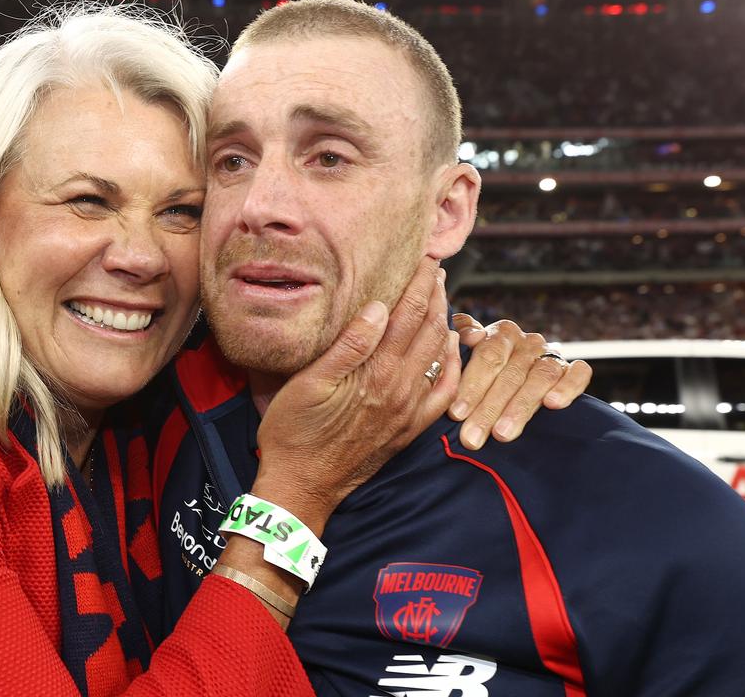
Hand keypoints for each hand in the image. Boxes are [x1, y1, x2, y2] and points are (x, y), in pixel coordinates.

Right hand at [252, 258, 459, 531]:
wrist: (301, 487)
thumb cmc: (293, 433)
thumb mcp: (308, 384)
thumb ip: (349, 345)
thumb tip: (380, 307)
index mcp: (376, 373)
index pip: (409, 315)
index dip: (420, 283)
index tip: (426, 257)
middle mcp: (401, 390)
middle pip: (429, 330)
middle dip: (436, 295)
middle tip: (436, 268)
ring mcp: (408, 411)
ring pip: (439, 356)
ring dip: (444, 322)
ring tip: (441, 297)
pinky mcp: (409, 429)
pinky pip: (443, 392)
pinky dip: (452, 366)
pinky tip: (448, 348)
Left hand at [448, 314, 592, 449]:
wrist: (513, 375)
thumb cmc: (482, 369)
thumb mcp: (465, 353)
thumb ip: (459, 341)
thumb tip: (473, 335)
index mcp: (501, 333)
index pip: (487, 357)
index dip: (471, 386)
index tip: (456, 414)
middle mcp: (528, 342)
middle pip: (510, 374)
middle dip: (489, 409)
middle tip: (472, 437)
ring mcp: (552, 355)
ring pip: (540, 378)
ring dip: (520, 408)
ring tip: (502, 434)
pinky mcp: (573, 370)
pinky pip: (579, 374)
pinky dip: (567, 388)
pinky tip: (552, 404)